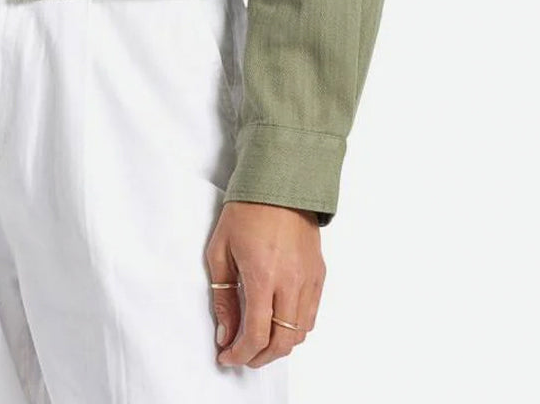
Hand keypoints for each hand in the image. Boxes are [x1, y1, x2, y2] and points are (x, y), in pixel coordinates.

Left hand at [205, 201, 324, 368]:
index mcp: (263, 275)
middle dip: (260, 357)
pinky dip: (295, 328)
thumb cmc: (246, 211)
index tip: (226, 356)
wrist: (279, 182)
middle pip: (282, 342)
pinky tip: (278, 321)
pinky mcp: (319, 274)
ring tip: (259, 340)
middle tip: (242, 355)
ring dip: (279, 345)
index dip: (240, 353)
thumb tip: (225, 334)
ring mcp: (309, 279)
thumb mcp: (220, 251)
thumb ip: (223, 297)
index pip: (257, 334)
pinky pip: (311, 315)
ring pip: (301, 334)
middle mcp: (291, 282)